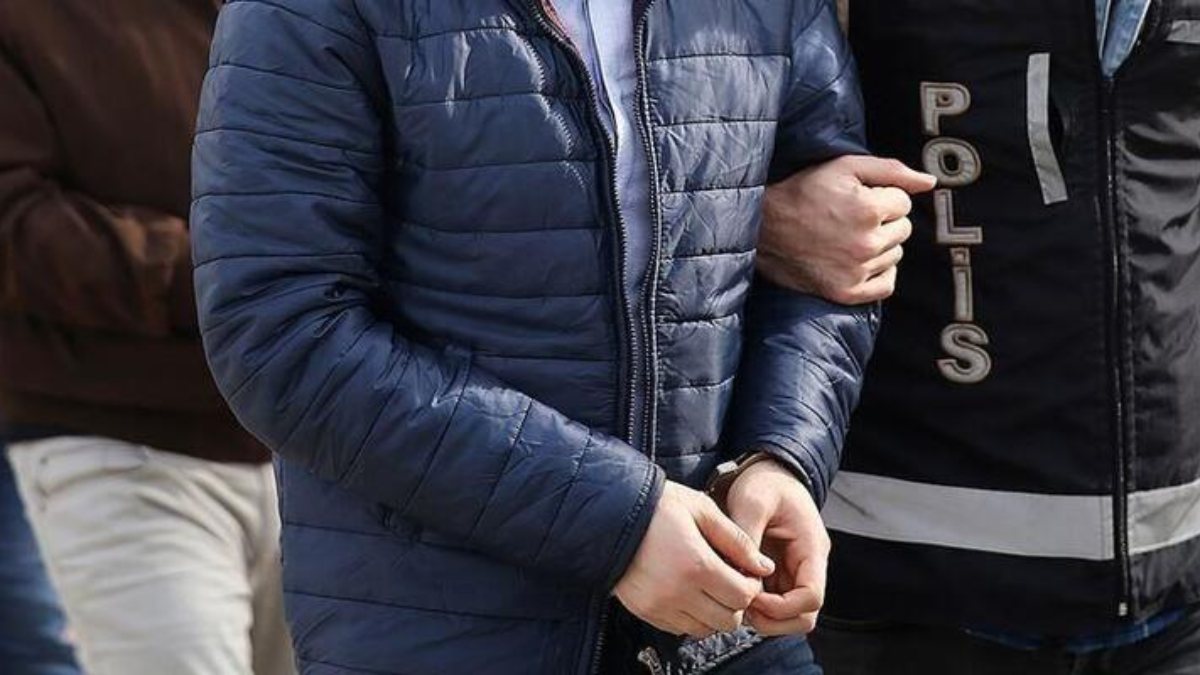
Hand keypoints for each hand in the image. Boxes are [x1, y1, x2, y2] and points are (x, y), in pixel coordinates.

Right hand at [615, 482, 775, 637]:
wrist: (609, 514)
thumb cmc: (657, 505)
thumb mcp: (701, 509)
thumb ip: (737, 540)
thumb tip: (764, 567)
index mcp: (697, 564)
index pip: (743, 596)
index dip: (752, 586)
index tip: (745, 571)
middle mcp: (678, 591)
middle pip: (728, 619)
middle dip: (736, 602)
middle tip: (730, 581)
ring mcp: (660, 605)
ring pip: (705, 629)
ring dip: (714, 612)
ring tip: (709, 586)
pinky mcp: (646, 611)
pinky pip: (681, 629)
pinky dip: (692, 617)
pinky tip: (689, 592)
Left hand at [723, 460, 828, 635]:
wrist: (768, 472)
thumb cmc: (764, 483)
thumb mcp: (753, 501)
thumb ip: (747, 536)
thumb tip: (741, 573)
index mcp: (811, 548)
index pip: (811, 597)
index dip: (781, 607)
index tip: (751, 596)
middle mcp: (809, 565)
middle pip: (804, 615)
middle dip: (774, 620)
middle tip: (742, 607)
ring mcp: (796, 571)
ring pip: (791, 615)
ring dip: (765, 617)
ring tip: (736, 600)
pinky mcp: (780, 573)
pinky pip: (775, 603)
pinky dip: (758, 606)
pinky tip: (735, 591)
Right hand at [759, 155, 935, 304]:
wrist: (762, 228)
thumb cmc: (803, 191)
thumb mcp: (844, 167)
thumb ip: (892, 170)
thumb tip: (930, 182)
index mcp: (869, 209)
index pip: (904, 203)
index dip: (882, 197)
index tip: (857, 198)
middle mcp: (866, 243)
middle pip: (903, 229)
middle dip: (883, 220)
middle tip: (851, 217)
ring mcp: (857, 271)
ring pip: (895, 255)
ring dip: (880, 245)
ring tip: (848, 237)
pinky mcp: (847, 292)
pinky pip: (887, 284)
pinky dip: (879, 273)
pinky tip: (858, 260)